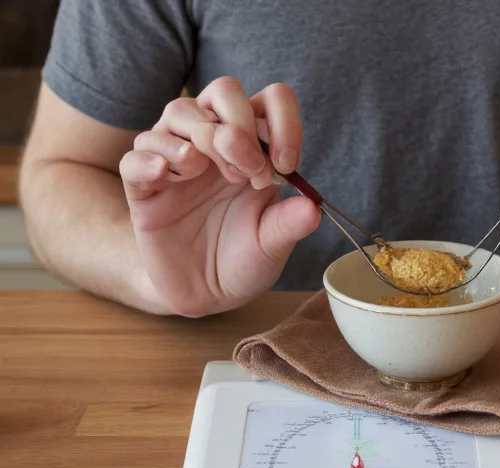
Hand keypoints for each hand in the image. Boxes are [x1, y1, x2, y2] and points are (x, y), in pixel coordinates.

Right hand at [119, 77, 319, 316]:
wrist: (207, 292)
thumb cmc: (244, 259)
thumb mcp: (273, 243)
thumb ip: (290, 223)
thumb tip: (313, 207)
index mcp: (254, 147)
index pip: (269, 101)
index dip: (283, 121)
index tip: (287, 165)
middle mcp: (215, 143)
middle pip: (223, 91)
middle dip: (239, 127)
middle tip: (248, 174)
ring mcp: (177, 159)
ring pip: (178, 111)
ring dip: (200, 136)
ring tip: (205, 173)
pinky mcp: (144, 186)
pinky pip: (136, 155)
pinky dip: (150, 159)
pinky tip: (164, 175)